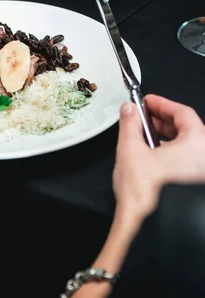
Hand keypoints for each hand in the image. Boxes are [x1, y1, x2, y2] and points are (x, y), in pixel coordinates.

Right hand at [113, 94, 204, 222]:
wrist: (148, 225)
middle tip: (143, 116)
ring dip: (166, 137)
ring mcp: (201, 173)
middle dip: (162, 120)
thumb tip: (129, 111)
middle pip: (188, 128)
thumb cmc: (146, 194)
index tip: (148, 101)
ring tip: (144, 137)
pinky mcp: (195, 186)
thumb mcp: (130, 149)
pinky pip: (188, 161)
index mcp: (198, 144)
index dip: (162, 103)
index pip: (183, 112)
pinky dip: (171, 153)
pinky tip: (152, 156)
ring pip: (188, 145)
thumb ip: (130, 124)